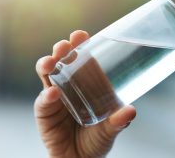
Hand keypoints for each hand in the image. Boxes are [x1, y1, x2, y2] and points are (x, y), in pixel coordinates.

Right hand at [34, 30, 135, 157]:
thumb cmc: (97, 140)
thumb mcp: (111, 129)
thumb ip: (119, 121)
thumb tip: (131, 111)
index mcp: (86, 83)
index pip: (81, 58)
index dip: (80, 45)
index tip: (80, 34)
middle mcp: (68, 86)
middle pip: (61, 61)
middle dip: (61, 50)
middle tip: (64, 46)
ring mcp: (54, 98)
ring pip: (46, 76)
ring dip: (47, 66)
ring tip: (51, 63)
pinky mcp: (44, 113)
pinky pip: (43, 103)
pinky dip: (46, 97)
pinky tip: (52, 94)